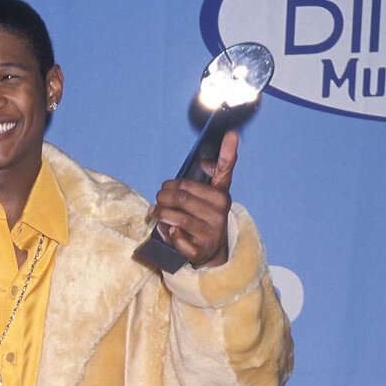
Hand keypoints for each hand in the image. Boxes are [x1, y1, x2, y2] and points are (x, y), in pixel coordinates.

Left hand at [149, 131, 237, 267]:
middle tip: (158, 196)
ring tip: (154, 210)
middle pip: (182, 196)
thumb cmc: (203, 218)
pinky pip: (177, 236)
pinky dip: (168, 232)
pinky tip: (168, 228)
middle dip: (163, 195)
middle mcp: (220, 211)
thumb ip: (209, 178)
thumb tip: (206, 162)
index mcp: (221, 195)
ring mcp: (212, 231)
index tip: (230, 132)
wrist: (211, 252)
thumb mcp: (207, 198)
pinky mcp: (201, 249)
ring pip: (177, 216)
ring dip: (160, 212)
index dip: (228, 151)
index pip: (224, 170)